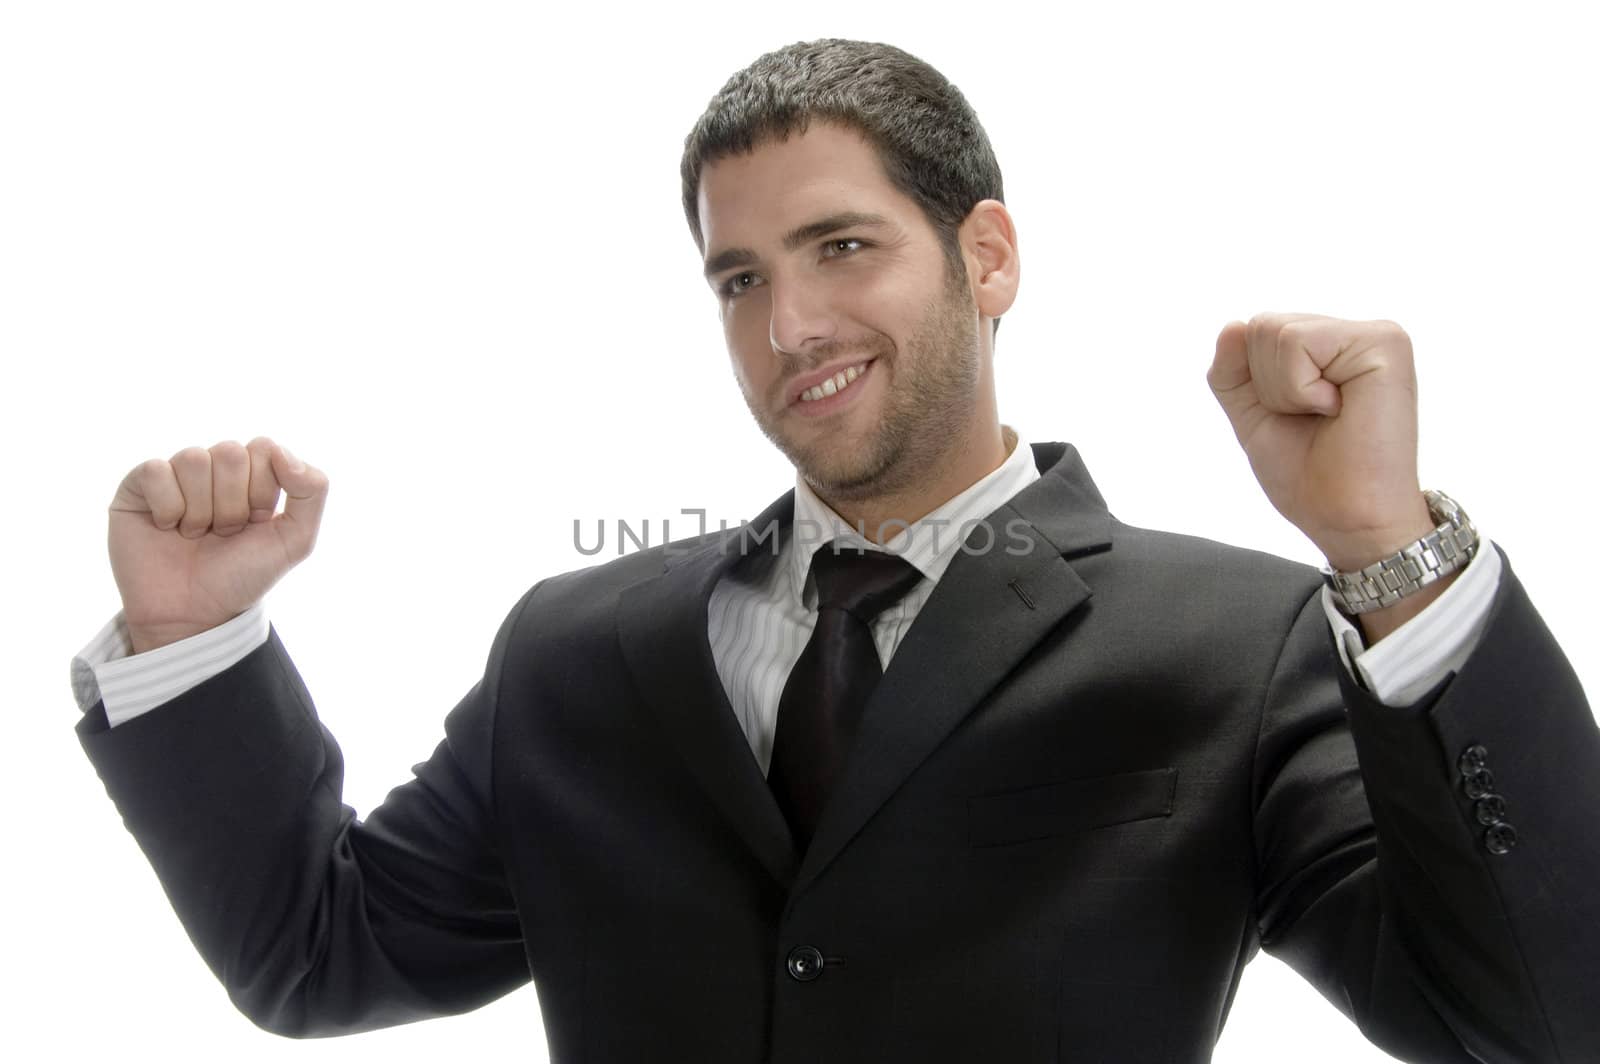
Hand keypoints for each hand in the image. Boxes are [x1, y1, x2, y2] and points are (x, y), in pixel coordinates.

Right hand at [108, 437, 328, 653]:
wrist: (194, 614)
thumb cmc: (243, 575)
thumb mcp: (296, 539)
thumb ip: (313, 490)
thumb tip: (282, 451)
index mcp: (251, 472)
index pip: (264, 447)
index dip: (262, 490)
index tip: (255, 522)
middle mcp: (213, 468)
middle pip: (230, 452)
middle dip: (233, 504)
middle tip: (223, 533)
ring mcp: (174, 474)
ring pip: (194, 459)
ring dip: (201, 509)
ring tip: (195, 534)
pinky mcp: (137, 487)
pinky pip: (155, 471)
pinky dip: (168, 507)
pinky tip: (167, 528)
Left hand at [1206, 313, 1433, 571]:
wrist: (1349, 520)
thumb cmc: (1309, 476)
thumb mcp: (1253, 415)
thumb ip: (1234, 370)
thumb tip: (1233, 325)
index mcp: (1329, 349)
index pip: (1254, 332)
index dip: (1255, 385)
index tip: (1297, 419)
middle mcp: (1354, 334)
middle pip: (1261, 326)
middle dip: (1267, 386)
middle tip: (1314, 421)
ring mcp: (1375, 335)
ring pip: (1275, 332)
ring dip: (1285, 391)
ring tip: (1328, 416)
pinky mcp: (1384, 343)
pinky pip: (1297, 342)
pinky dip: (1299, 389)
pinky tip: (1338, 410)